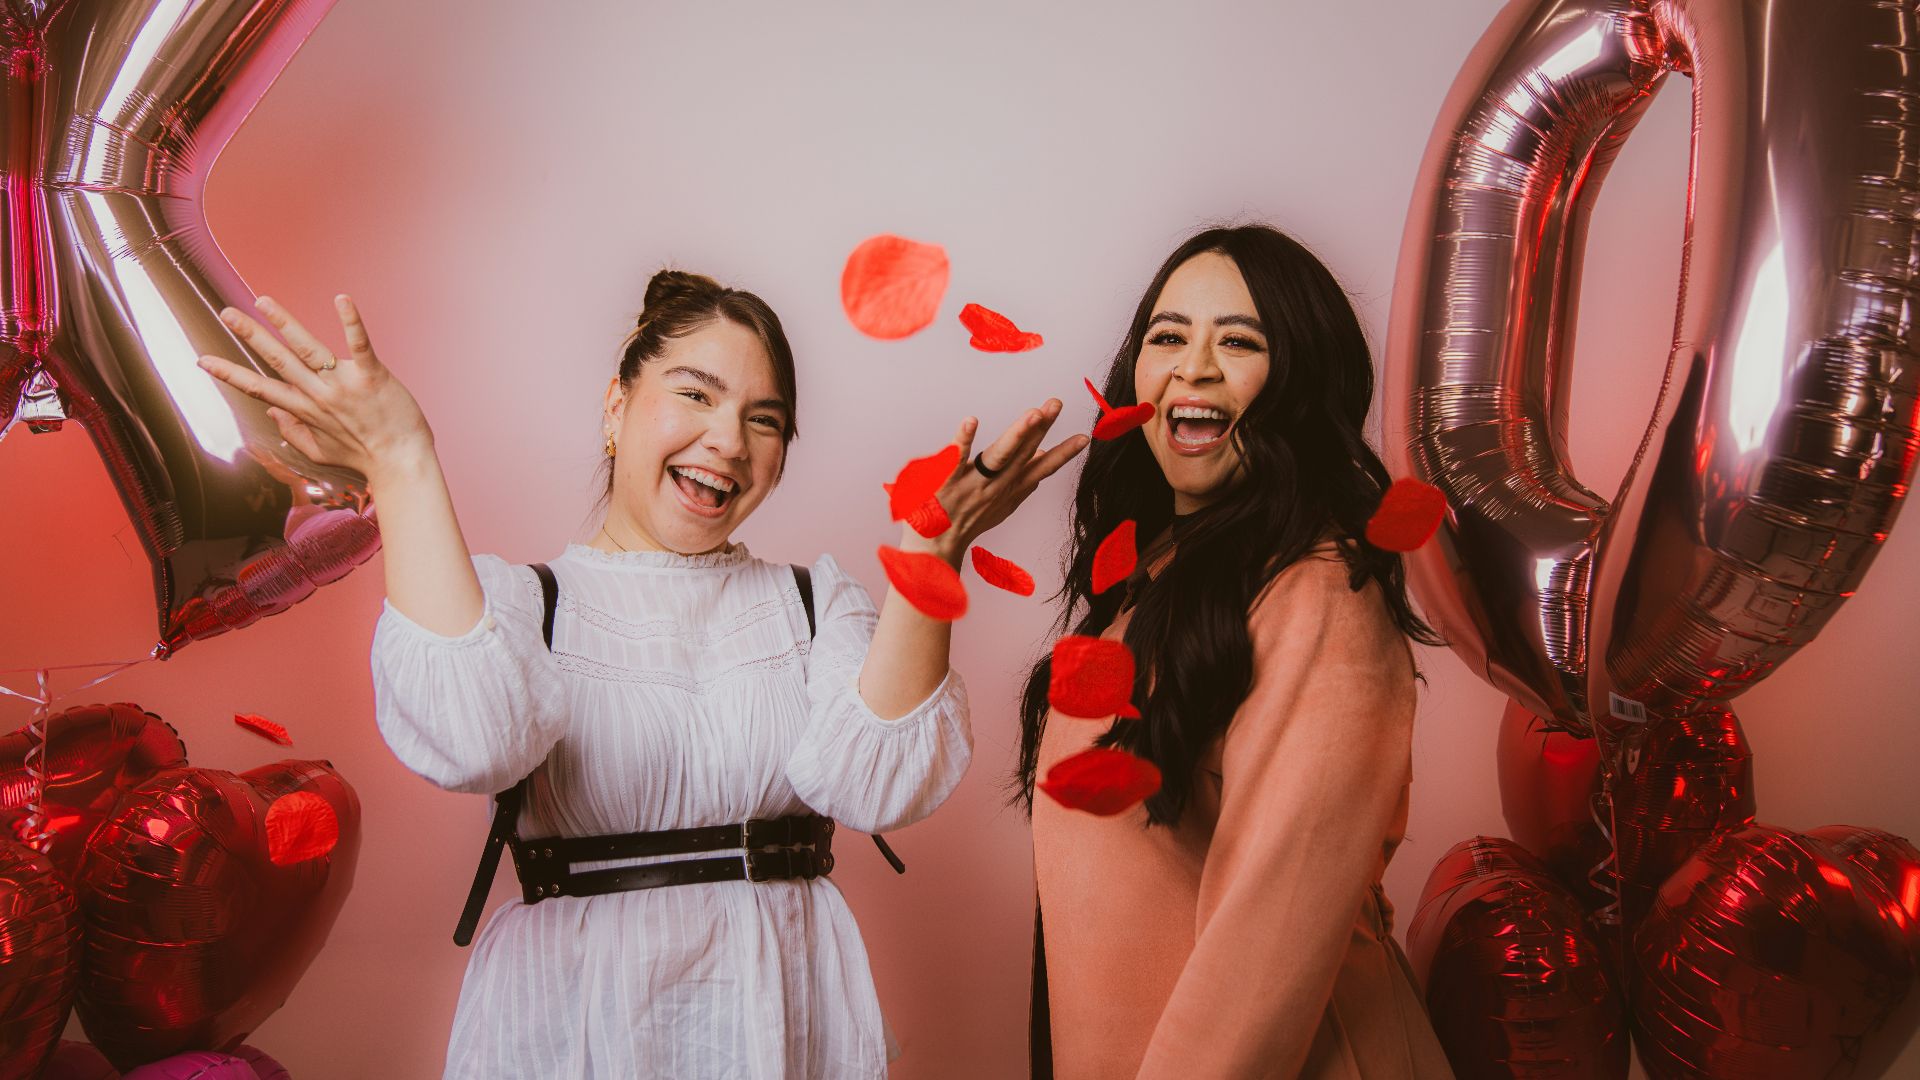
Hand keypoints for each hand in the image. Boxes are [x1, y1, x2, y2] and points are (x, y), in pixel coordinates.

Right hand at [196, 295, 432, 481]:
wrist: (402, 464)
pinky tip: (341, 299)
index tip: (203, 359)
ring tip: (263, 301)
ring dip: (284, 323)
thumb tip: (272, 413)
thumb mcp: (321, 452)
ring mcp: (344, 384)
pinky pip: (359, 344)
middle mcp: (319, 395)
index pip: (260, 388)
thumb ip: (294, 432)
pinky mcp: (372, 377)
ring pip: (308, 349)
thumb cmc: (365, 457)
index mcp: (305, 409)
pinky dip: (350, 322)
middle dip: (250, 336)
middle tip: (226, 313)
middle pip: (278, 360)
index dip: (230, 374)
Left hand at [901, 397, 1087, 563]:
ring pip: (997, 456)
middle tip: (1055, 404)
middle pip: (1022, 453)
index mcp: (1009, 489)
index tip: (1085, 437)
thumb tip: (1043, 455)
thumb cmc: (968, 522)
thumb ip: (1024, 480)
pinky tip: (971, 421)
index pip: (1041, 468)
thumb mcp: (1003, 504)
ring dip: (1016, 435)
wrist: (935, 549)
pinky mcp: (945, 481)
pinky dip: (963, 441)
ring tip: (1033, 414)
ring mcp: (971, 483)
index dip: (1063, 453)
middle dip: (1040, 428)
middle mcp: (995, 486)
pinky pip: (954, 460)